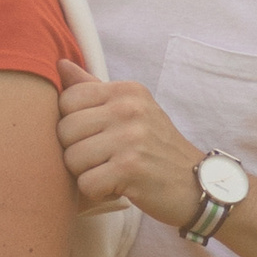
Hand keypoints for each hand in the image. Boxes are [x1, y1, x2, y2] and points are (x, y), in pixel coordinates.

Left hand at [55, 60, 214, 232]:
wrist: (196, 184)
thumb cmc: (155, 147)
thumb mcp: (131, 109)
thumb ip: (93, 88)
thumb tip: (60, 64)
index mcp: (126, 91)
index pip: (67, 99)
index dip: (73, 124)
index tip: (97, 135)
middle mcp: (129, 108)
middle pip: (64, 131)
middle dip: (77, 152)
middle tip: (105, 159)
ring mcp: (131, 137)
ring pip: (71, 159)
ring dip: (87, 174)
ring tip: (112, 172)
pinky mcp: (131, 168)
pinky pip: (86, 183)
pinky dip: (98, 192)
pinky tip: (117, 187)